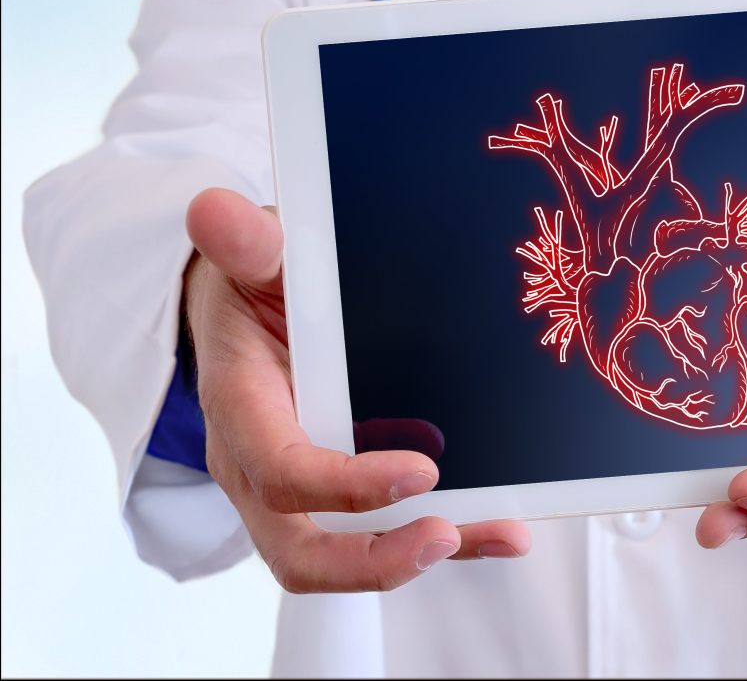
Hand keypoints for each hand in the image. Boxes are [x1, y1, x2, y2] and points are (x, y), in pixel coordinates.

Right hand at [184, 188, 530, 592]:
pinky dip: (449, 535)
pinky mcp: (340, 494)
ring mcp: (302, 490)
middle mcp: (263, 466)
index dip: (344, 485)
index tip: (419, 471)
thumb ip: (247, 243)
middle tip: (445, 536)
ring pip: (350, 552)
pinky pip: (384, 533)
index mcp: (242, 410)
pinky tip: (506, 528)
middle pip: (301, 550)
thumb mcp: (254, 255)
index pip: (281, 471)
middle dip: (373, 559)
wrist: (251, 303)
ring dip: (425, 553)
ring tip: (502, 532)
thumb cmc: (255, 282)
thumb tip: (216, 211)